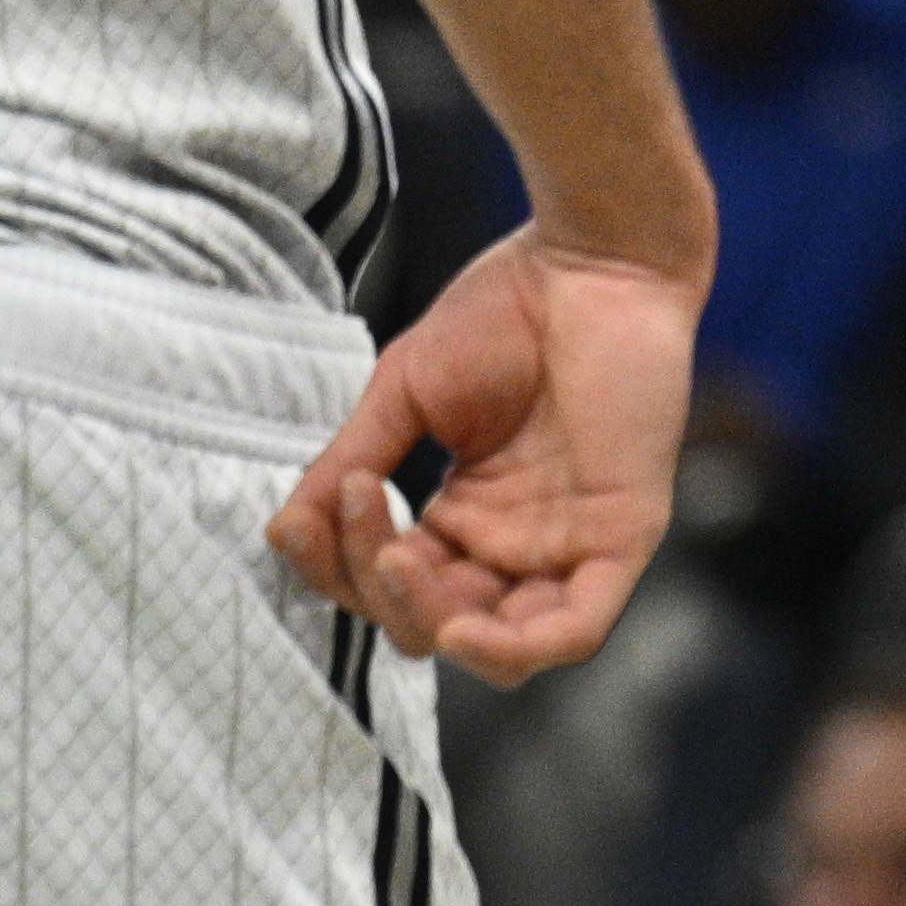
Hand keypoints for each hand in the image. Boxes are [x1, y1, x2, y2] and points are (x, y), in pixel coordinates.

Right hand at [271, 227, 697, 682]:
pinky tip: (460, 627)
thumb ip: (350, 463)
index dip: (339, 567)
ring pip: (497, 644)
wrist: (593, 257)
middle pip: (431, 620)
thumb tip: (283, 531)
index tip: (308, 514)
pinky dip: (514, 648)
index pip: (390, 583)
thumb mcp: (404, 393)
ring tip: (399, 560)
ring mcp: (570, 545)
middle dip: (376, 585)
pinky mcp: (622, 536)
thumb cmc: (506, 311)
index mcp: (466, 516)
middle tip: (362, 503)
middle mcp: (515, 544)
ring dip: (433, 621)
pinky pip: (576, 630)